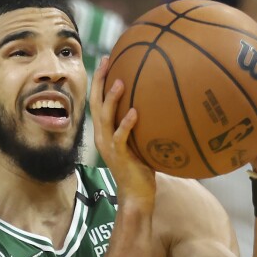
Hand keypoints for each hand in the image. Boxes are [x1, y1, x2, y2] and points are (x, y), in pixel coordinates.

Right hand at [92, 56, 155, 207]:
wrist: (136, 196)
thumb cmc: (141, 169)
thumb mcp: (140, 142)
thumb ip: (143, 125)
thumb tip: (161, 104)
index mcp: (104, 132)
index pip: (97, 101)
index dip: (99, 81)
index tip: (107, 60)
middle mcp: (102, 136)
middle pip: (95, 103)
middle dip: (99, 81)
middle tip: (106, 60)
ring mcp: (109, 146)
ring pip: (105, 118)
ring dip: (111, 99)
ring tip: (120, 82)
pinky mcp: (120, 156)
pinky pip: (121, 137)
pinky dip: (126, 124)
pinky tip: (135, 112)